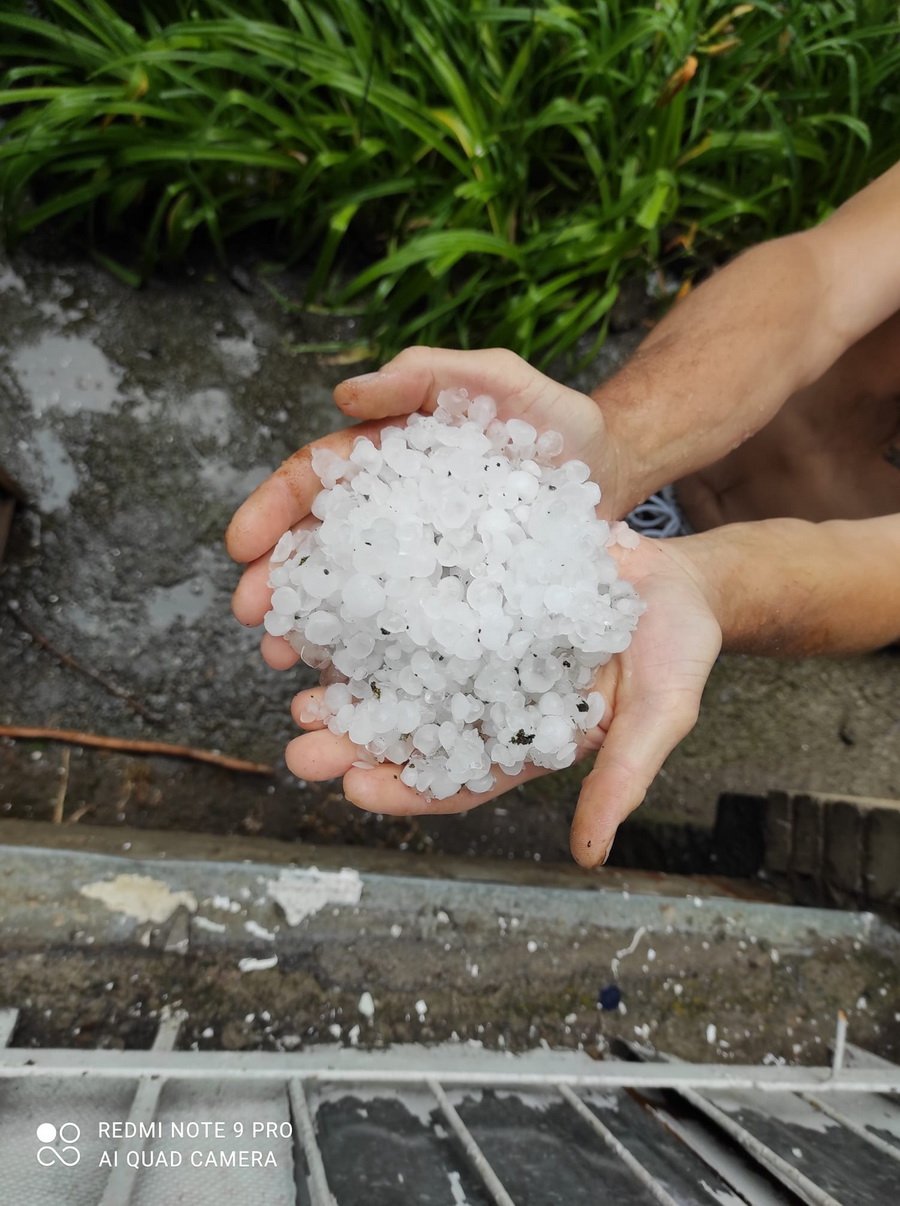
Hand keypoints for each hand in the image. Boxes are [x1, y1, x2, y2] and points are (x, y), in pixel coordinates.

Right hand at [227, 346, 625, 672]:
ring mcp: (421, 567)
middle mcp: (391, 517)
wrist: (613, 471)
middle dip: (277, 581)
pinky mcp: (456, 607)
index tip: (240, 546)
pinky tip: (348, 684)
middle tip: (252, 618)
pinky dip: (372, 659)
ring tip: (285, 661)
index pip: (313, 479)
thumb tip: (344, 396)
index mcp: (384, 461)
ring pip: (352, 598)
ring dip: (310, 629)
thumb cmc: (551, 420)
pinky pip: (407, 635)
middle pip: (319, 547)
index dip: (273, 509)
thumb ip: (427, 373)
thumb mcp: (494, 379)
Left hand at [278, 535, 721, 867]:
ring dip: (350, 680)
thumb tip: (589, 854)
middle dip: (354, 741)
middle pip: (413, 728)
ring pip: (401, 669)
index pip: (458, 779)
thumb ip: (623, 776)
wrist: (681, 575)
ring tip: (298, 682)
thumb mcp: (661, 713)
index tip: (356, 787)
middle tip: (302, 745)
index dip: (407, 789)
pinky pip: (418, 600)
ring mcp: (478, 643)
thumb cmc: (680, 649)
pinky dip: (376, 605)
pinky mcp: (475, 588)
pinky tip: (334, 601)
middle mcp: (491, 695)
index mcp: (527, 738)